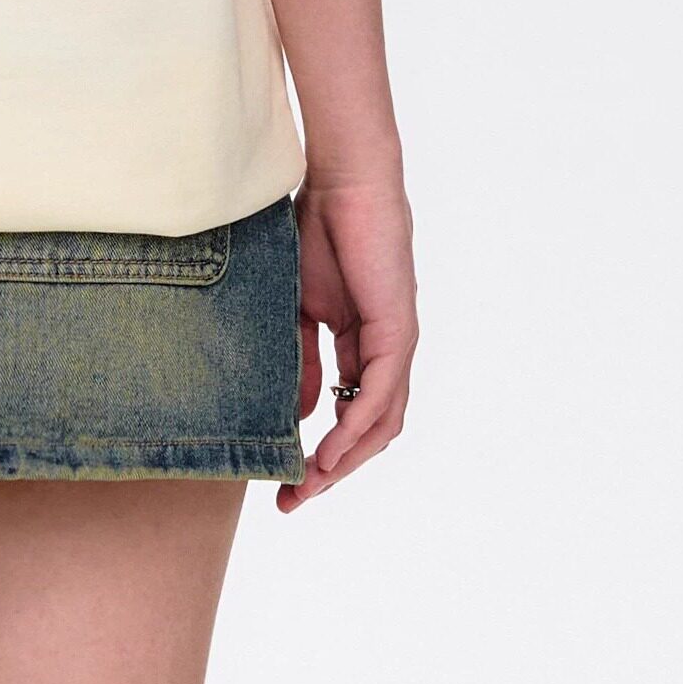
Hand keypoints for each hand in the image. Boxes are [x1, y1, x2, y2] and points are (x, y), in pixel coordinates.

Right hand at [278, 177, 416, 511]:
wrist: (340, 185)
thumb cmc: (316, 232)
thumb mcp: (296, 311)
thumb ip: (299, 361)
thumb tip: (298, 416)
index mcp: (361, 346)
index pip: (348, 413)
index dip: (321, 451)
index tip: (285, 480)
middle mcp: (385, 353)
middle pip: (369, 430)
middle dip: (332, 469)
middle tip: (293, 498)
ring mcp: (394, 345)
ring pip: (380, 423)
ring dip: (345, 460)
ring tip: (308, 484)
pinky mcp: (397, 333)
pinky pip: (379, 394)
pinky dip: (354, 427)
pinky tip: (327, 449)